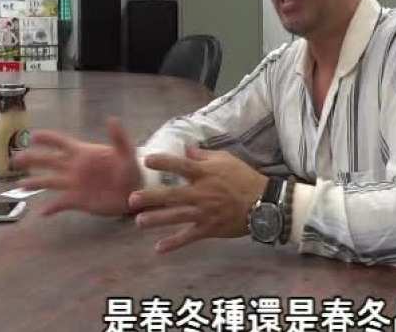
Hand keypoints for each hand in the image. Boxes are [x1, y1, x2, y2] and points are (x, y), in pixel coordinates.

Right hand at [13, 118, 142, 216]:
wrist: (135, 192)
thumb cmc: (130, 169)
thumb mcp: (126, 152)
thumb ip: (118, 137)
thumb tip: (111, 119)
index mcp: (83, 153)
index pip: (61, 142)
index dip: (47, 138)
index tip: (32, 135)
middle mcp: (74, 168)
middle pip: (48, 161)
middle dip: (32, 159)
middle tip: (16, 159)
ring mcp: (74, 184)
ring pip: (50, 182)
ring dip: (35, 183)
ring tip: (20, 185)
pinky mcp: (78, 200)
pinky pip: (60, 203)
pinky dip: (51, 208)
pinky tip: (41, 212)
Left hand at [127, 147, 267, 253]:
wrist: (263, 203)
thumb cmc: (244, 178)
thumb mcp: (226, 160)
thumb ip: (204, 155)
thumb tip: (186, 146)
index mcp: (206, 174)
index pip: (181, 166)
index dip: (164, 163)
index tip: (147, 160)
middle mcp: (202, 193)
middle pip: (173, 194)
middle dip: (151, 197)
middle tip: (132, 199)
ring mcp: (204, 213)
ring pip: (177, 216)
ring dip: (157, 220)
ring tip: (139, 222)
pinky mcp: (209, 229)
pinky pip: (189, 237)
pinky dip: (174, 243)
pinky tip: (158, 248)